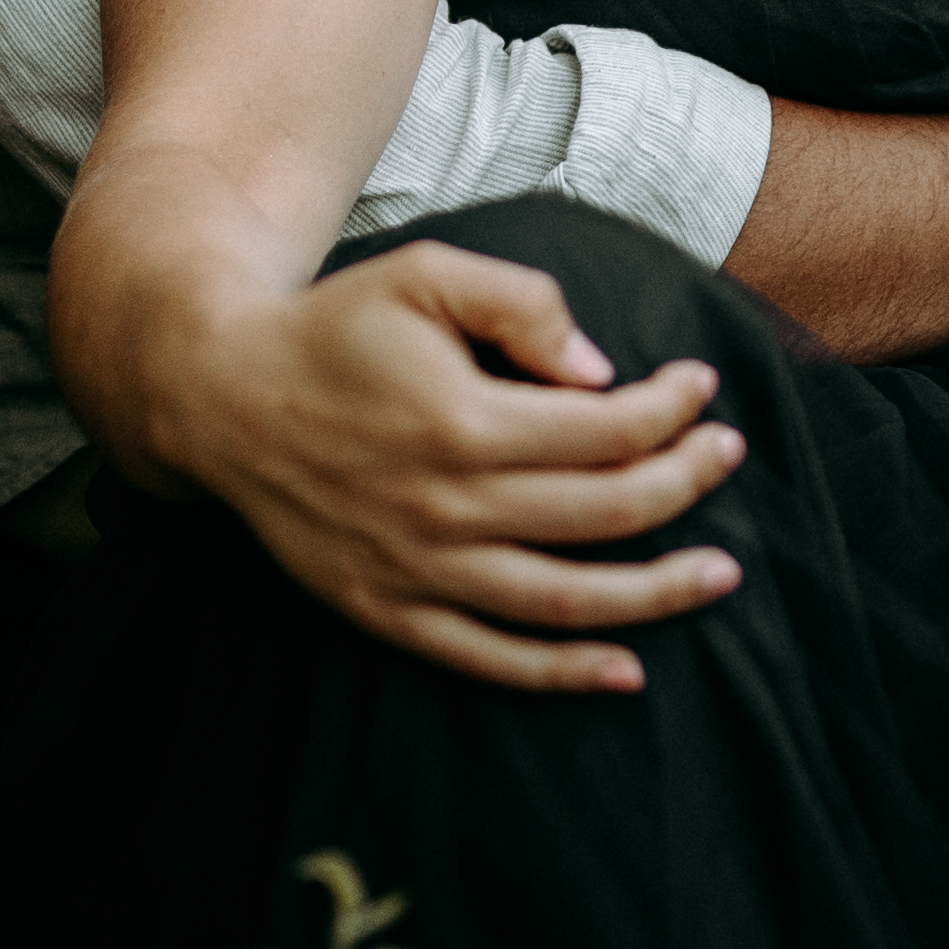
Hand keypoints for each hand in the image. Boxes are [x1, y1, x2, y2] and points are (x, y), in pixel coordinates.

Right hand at [147, 233, 748, 691]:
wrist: (220, 398)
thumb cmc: (334, 328)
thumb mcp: (425, 275)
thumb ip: (521, 304)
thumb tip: (599, 370)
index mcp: (460, 421)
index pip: (604, 430)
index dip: (671, 408)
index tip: (701, 386)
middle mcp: (444, 507)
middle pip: (604, 513)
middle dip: (685, 483)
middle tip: (728, 455)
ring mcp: (416, 570)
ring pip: (564, 600)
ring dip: (655, 594)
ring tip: (719, 575)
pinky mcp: (387, 610)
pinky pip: (490, 657)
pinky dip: (562, 673)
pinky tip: (627, 670)